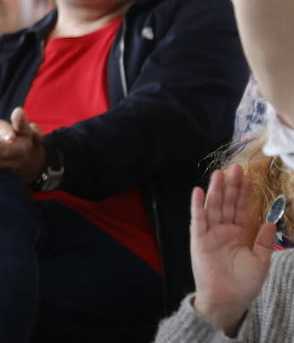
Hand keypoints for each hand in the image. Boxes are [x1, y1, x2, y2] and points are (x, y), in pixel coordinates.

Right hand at [191, 165, 277, 335]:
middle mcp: (223, 230)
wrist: (228, 299)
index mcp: (239, 233)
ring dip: (215, 190)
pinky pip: (198, 219)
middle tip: (235, 168)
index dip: (245, 193)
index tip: (248, 176)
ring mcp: (210, 233)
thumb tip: (271, 221)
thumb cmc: (245, 283)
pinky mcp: (198, 239)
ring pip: (213, 207)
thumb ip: (264, 240)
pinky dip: (197, 205)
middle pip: (227, 203)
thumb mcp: (261, 261)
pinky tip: (199, 191)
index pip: (241, 208)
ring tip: (219, 174)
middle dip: (231, 186)